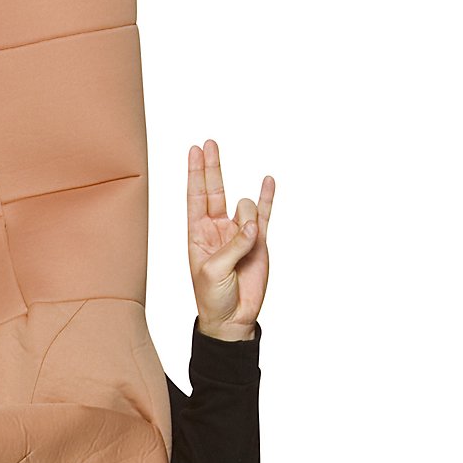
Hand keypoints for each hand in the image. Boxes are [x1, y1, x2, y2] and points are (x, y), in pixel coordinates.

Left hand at [188, 140, 273, 339]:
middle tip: (209, 143)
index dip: (195, 174)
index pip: (196, 197)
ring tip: (248, 241)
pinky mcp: (259, 241)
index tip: (194, 151)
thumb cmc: (213, 298)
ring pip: (245, 208)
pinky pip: (265, 214)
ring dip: (248, 219)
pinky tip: (267, 181)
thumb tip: (252, 225)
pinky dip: (267, 197)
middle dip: (211, 166)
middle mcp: (217, 229)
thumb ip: (232, 245)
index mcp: (198, 235)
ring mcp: (239, 233)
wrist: (233, 318)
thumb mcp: (213, 271)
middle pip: (214, 190)